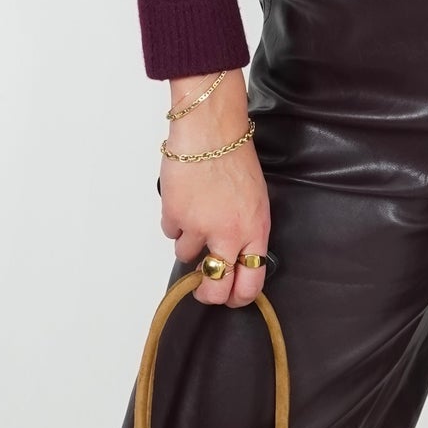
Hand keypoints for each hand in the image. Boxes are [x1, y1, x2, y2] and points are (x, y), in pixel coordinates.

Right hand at [159, 70, 271, 302]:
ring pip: (186, 255)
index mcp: (255, 230)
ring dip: (188, 240)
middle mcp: (229, 234)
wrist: (211, 130)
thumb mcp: (256, 199)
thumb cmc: (236, 158)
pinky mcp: (175, 215)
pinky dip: (174, 220)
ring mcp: (199, 227)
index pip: (251, 283)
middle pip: (215, 287)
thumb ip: (248, 232)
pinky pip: (170, 231)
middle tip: (203, 287)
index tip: (231, 298)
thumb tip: (236, 259)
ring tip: (195, 211)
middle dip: (207, 292)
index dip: (238, 297)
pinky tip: (183, 198)